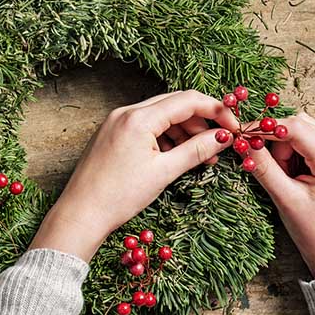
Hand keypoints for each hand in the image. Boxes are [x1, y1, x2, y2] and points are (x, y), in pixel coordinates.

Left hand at [30, 90, 233, 261]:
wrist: (81, 214)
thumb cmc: (119, 196)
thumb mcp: (164, 172)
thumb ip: (196, 150)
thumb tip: (223, 138)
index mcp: (139, 118)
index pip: (187, 100)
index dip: (216, 111)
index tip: (233, 127)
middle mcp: (125, 112)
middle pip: (174, 104)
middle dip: (200, 121)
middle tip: (218, 144)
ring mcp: (116, 121)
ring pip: (160, 115)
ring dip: (183, 131)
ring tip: (198, 157)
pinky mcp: (111, 133)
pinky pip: (145, 126)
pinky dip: (164, 137)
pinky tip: (174, 156)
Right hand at [248, 112, 314, 277]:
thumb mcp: (285, 199)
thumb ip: (263, 167)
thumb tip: (243, 143)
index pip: (295, 127)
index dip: (265, 128)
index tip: (243, 136)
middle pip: (300, 124)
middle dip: (277, 141)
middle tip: (268, 166)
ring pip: (303, 131)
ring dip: (285, 148)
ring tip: (283, 177)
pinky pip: (309, 143)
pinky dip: (293, 153)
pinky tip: (291, 175)